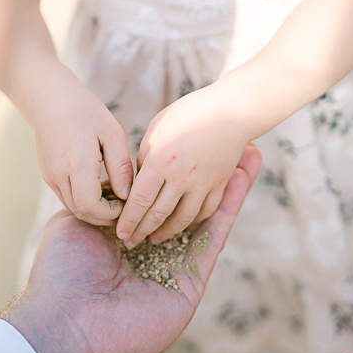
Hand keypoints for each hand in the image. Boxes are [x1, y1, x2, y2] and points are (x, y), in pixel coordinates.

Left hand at [4, 144, 261, 352]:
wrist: (65, 324)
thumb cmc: (61, 272)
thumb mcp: (75, 222)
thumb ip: (100, 201)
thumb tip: (117, 179)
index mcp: (125, 238)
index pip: (157, 196)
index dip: (175, 169)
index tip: (191, 136)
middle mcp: (152, 251)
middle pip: (187, 204)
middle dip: (208, 173)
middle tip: (227, 142)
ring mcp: (174, 267)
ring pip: (206, 218)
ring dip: (228, 186)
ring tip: (246, 153)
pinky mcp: (190, 284)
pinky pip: (211, 241)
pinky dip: (227, 210)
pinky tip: (240, 180)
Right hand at [33, 66, 132, 225]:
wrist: (50, 98)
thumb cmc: (86, 111)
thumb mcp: (112, 133)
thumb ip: (121, 166)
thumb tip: (127, 195)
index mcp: (77, 163)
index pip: (90, 206)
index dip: (109, 213)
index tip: (126, 204)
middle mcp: (59, 174)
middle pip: (81, 212)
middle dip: (103, 216)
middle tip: (123, 206)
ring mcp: (50, 176)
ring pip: (72, 207)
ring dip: (93, 209)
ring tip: (112, 194)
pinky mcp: (47, 174)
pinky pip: (65, 196)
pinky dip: (82, 199)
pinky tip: (97, 185)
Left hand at [115, 84, 250, 247]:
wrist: (233, 109)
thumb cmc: (190, 112)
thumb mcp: (157, 127)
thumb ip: (145, 155)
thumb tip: (138, 179)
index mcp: (160, 161)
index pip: (139, 201)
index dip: (128, 220)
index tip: (120, 232)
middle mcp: (181, 177)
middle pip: (157, 214)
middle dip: (141, 232)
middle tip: (130, 242)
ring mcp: (203, 184)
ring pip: (181, 219)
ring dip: (165, 232)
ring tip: (154, 239)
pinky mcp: (219, 185)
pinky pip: (204, 212)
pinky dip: (191, 222)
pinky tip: (182, 224)